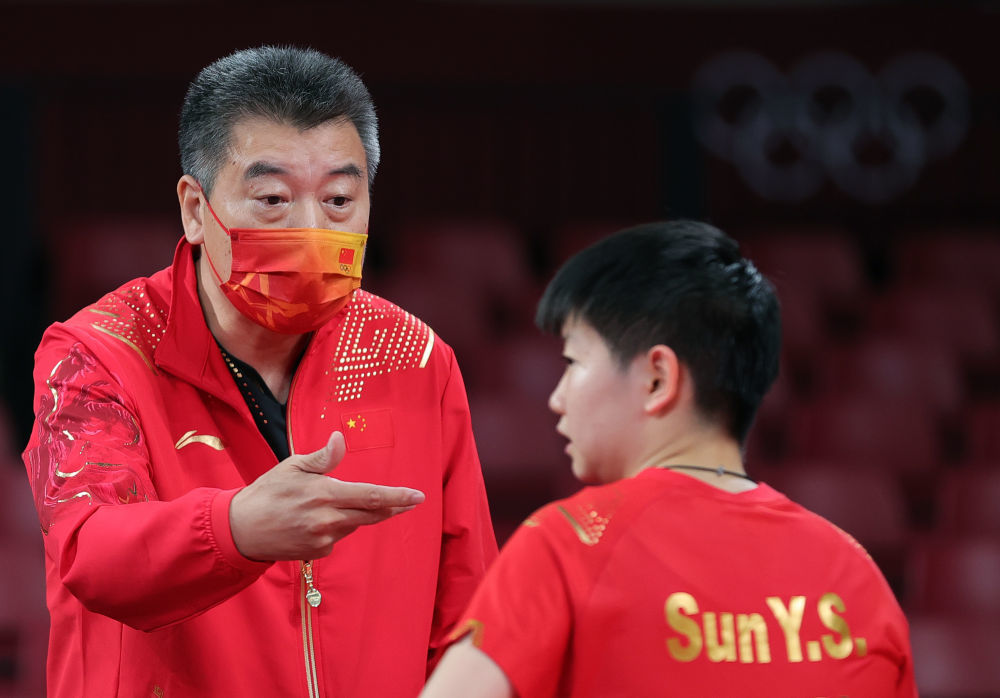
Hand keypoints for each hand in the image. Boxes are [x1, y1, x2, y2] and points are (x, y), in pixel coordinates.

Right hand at [229, 432, 424, 560]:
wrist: (240, 530)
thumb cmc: (267, 492)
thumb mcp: (292, 467)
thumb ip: (323, 457)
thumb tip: (341, 438)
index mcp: (324, 494)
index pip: (371, 496)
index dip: (398, 497)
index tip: (418, 496)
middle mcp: (327, 520)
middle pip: (372, 515)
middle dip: (394, 508)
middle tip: (411, 501)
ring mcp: (323, 539)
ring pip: (354, 525)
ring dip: (357, 514)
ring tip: (332, 503)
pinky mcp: (317, 553)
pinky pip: (338, 536)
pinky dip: (337, 526)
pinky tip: (314, 521)